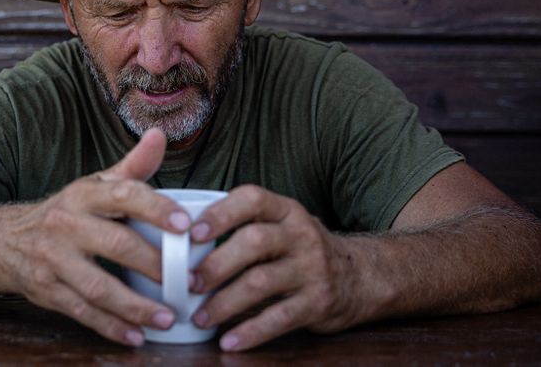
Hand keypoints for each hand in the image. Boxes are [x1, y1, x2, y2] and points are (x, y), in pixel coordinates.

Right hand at [3, 128, 192, 345]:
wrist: (4, 241)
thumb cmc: (67, 212)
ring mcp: (54, 260)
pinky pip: (82, 312)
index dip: (156, 208)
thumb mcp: (94, 185)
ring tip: (168, 317)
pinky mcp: (47, 291)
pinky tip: (136, 336)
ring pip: (98, 286)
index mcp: (84, 194)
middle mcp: (67, 224)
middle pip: (115, 244)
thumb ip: (132, 167)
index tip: (185, 225)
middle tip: (188, 281)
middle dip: (154, 265)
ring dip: (135, 306)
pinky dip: (110, 327)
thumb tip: (159, 135)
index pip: (123, 195)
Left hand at [188, 185, 366, 350]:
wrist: (359, 276)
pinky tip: (229, 341)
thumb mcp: (281, 226)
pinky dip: (251, 332)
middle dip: (216, 264)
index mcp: (285, 210)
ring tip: (200, 317)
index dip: (220, 213)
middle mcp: (301, 234)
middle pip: (253, 242)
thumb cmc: (300, 250)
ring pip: (261, 282)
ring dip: (225, 302)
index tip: (191, 233)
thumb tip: (182, 242)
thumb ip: (244, 227)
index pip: (252, 199)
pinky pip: (279, 318)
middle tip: (188, 283)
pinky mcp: (318, 302)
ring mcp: (312, 268)